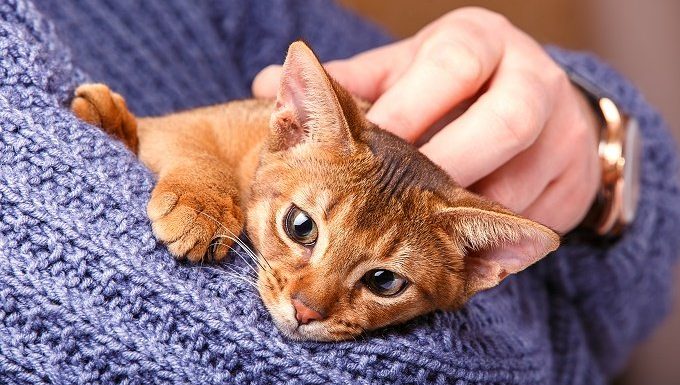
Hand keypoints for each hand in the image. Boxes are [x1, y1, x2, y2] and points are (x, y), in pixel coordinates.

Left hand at [253, 7, 599, 232]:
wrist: (530, 107)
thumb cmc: (446, 91)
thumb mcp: (402, 75)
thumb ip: (346, 86)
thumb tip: (267, 83)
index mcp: (480, 44)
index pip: (452, 66)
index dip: (408, 109)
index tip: (365, 149)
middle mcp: (530, 82)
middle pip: (505, 121)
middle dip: (449, 165)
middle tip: (397, 206)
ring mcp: (562, 134)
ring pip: (524, 180)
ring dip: (467, 217)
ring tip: (417, 240)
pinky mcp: (574, 181)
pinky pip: (536, 219)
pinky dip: (492, 246)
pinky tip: (452, 257)